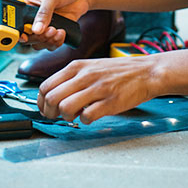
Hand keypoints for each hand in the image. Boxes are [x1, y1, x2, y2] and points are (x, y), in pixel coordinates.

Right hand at [19, 0, 90, 50]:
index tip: (24, 37)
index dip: (15, 32)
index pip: (14, 22)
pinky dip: (56, 42)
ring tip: (58, 31)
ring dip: (48, 41)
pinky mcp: (53, 31)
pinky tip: (63, 33)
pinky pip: (50, 44)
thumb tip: (36, 30)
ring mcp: (42, 26)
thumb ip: (44, 12)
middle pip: (26, 37)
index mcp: (25, 6)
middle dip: (38, 37)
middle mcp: (31, 18)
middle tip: (50, 29)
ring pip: (38, 43)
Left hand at [37, 56, 159, 123]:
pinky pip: (86, 117)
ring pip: (65, 108)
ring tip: (75, 116)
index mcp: (77, 66)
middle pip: (51, 98)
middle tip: (57, 116)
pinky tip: (91, 116)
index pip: (45, 86)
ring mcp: (97, 89)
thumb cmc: (117, 72)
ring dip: (66, 117)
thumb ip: (72, 79)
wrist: (146, 72)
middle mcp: (84, 76)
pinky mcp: (110, 102)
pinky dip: (85, 121)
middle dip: (50, 113)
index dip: (41, 102)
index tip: (46, 110)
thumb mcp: (90, 67)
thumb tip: (54, 97)